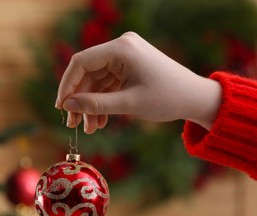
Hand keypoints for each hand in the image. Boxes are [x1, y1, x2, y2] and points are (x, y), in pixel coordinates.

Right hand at [55, 32, 221, 133]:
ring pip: (96, 81)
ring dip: (91, 104)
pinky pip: (108, 84)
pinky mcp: (129, 66)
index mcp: (121, 48)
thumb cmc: (166, 98)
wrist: (195, 98)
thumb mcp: (128, 104)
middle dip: (80, 100)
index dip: (67, 85)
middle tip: (73, 123)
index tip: (61, 107)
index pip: (81, 62)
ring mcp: (125, 56)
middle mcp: (121, 47)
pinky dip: (103, 101)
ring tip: (90, 128)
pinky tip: (101, 121)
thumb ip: (94, 105)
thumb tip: (67, 106)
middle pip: (87, 73)